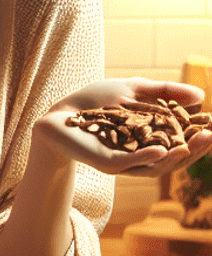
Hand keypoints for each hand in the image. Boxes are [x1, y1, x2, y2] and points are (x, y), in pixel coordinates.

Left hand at [34, 78, 211, 179]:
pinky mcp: (106, 163)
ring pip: (154, 165)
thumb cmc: (94, 102)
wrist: (58, 112)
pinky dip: (146, 157)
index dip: (197, 137)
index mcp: (150, 139)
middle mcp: (140, 154)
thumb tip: (201, 97)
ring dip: (175, 157)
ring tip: (192, 145)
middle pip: (173, 157)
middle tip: (210, 136)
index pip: (180, 141)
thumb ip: (164, 92)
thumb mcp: (133, 90)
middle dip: (194, 149)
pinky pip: (129, 163)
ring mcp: (124, 162)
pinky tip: (162, 149)